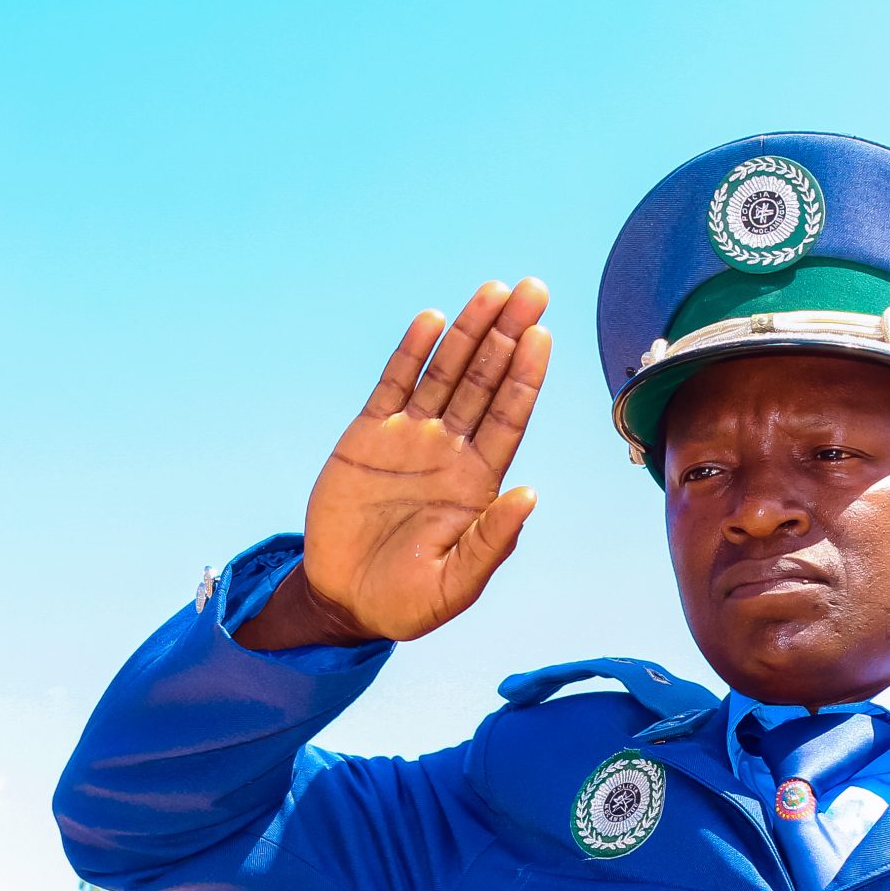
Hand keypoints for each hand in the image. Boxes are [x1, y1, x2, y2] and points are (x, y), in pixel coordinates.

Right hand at [243, 278, 552, 648]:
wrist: (347, 600)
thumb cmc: (408, 602)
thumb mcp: (455, 585)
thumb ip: (492, 542)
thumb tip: (530, 496)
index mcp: (478, 483)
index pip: (509, 417)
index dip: (526, 376)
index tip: (542, 335)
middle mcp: (450, 452)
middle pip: (486, 382)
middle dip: (509, 335)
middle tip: (533, 288)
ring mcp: (411, 440)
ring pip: (446, 373)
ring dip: (470, 332)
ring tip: (494, 291)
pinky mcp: (368, 437)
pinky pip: (394, 385)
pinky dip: (412, 352)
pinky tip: (432, 320)